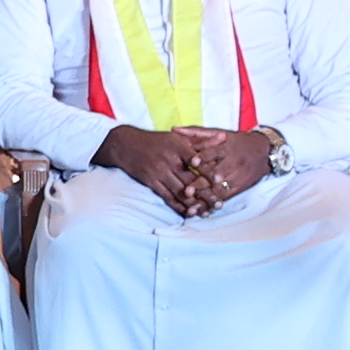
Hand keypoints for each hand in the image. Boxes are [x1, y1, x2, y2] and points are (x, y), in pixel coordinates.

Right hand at [96, 123, 216, 213]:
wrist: (126, 145)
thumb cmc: (156, 141)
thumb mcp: (178, 137)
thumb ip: (202, 141)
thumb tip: (224, 137)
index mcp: (178, 147)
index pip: (197, 160)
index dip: (209, 171)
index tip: (221, 180)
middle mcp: (169, 160)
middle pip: (191, 180)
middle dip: (206, 193)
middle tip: (219, 203)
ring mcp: (159, 172)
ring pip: (180, 191)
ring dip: (194, 203)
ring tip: (206, 212)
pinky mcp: (151, 182)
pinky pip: (167, 197)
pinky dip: (178, 206)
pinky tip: (188, 212)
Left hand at [173, 126, 274, 214]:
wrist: (264, 152)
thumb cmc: (236, 141)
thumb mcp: (219, 133)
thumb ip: (196, 133)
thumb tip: (173, 129)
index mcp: (226, 148)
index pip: (215, 152)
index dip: (205, 156)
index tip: (193, 161)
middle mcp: (233, 164)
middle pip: (216, 174)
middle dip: (202, 183)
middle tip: (188, 191)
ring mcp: (237, 178)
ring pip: (220, 190)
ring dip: (206, 198)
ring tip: (192, 206)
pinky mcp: (239, 188)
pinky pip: (226, 198)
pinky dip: (214, 204)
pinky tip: (202, 212)